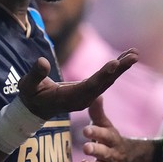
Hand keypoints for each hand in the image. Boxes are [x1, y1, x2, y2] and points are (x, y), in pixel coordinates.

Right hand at [19, 50, 137, 118]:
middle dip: (119, 69)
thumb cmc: (30, 95)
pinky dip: (116, 67)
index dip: (103, 75)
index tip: (115, 64)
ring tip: (135, 53)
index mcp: (70, 98)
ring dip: (121, 67)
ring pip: (108, 80)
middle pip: (104, 83)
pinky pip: (105, 78)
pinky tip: (126, 57)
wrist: (35, 108)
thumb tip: (42, 61)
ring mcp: (87, 95)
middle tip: (134, 56)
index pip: (89, 86)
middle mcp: (83, 98)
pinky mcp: (89, 90)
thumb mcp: (27, 86)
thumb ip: (35, 75)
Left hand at [79, 98, 155, 161]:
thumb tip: (94, 95)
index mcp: (113, 139)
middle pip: (105, 153)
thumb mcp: (106, 127)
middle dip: (95, 150)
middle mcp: (113, 155)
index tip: (86, 129)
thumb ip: (98, 113)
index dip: (96, 132)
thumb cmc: (111, 141)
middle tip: (86, 147)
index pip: (106, 135)